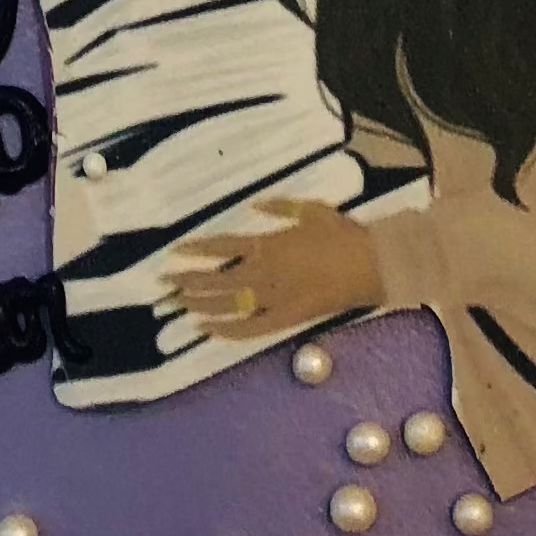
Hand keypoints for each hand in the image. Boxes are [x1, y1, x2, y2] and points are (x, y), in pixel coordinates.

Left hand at [170, 197, 385, 342]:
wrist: (371, 265)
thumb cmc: (342, 234)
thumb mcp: (311, 210)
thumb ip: (279, 207)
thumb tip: (254, 205)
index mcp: (269, 244)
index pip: (222, 247)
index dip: (197, 250)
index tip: (175, 252)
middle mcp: (265, 272)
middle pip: (217, 279)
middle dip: (188, 281)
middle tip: (164, 284)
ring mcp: (274, 298)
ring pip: (227, 304)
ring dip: (200, 304)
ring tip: (177, 304)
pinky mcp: (286, 319)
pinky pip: (250, 329)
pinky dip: (227, 330)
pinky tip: (207, 329)